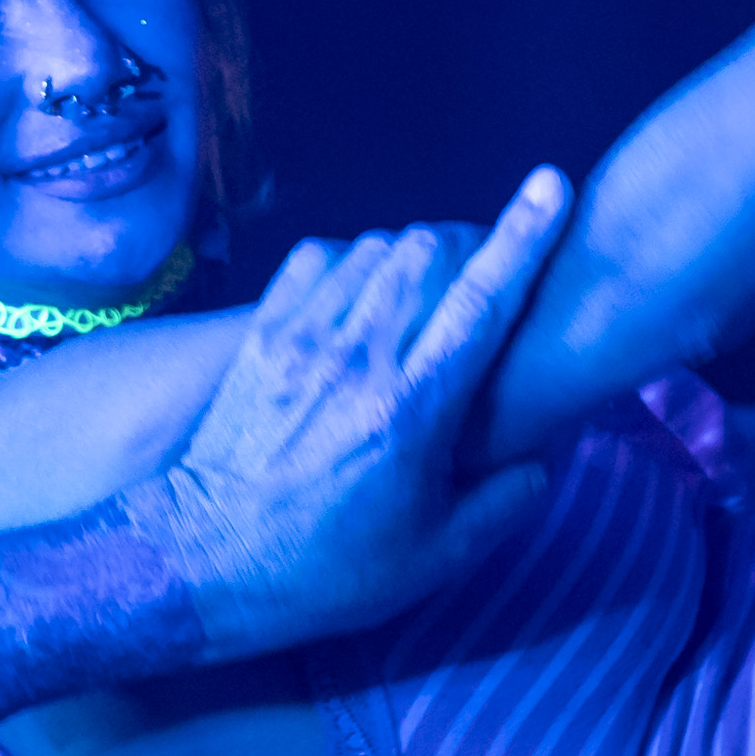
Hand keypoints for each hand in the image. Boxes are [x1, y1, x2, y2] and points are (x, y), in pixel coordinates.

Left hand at [129, 168, 569, 660]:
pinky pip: (316, 260)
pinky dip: (352, 261)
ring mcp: (301, 338)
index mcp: (410, 411)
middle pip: (425, 250)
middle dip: (468, 243)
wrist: (202, 562)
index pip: (479, 301)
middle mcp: (356, 358)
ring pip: (372, 247)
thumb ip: (504, 500)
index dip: (522, 236)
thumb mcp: (434, 558)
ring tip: (426, 292)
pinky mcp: (260, 335)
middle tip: (485, 274)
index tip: (552, 186)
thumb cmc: (324, 569)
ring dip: (412, 254)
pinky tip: (362, 295)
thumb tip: (544, 454)